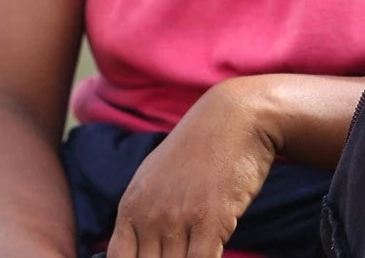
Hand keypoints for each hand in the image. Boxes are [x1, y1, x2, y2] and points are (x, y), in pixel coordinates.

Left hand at [107, 78, 279, 257]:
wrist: (233, 119)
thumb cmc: (197, 150)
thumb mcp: (155, 179)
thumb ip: (142, 214)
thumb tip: (135, 246)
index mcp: (131, 206)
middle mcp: (150, 215)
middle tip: (176, 254)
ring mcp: (178, 218)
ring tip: (192, 253)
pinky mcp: (210, 221)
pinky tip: (213, 252)